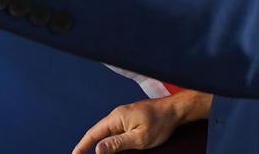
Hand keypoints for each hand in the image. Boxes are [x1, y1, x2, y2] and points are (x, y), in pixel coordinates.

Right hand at [72, 91, 211, 153]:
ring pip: (107, 133)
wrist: (176, 110)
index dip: (82, 146)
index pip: (93, 133)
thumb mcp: (139, 137)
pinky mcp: (131, 119)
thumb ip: (118, 143)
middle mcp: (118, 115)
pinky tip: (110, 149)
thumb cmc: (160, 122)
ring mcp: (125, 116)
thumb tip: (97, 149)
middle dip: (87, 146)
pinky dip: (110, 142)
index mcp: (117, 117)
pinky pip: (116, 132)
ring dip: (100, 145)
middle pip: (98, 133)